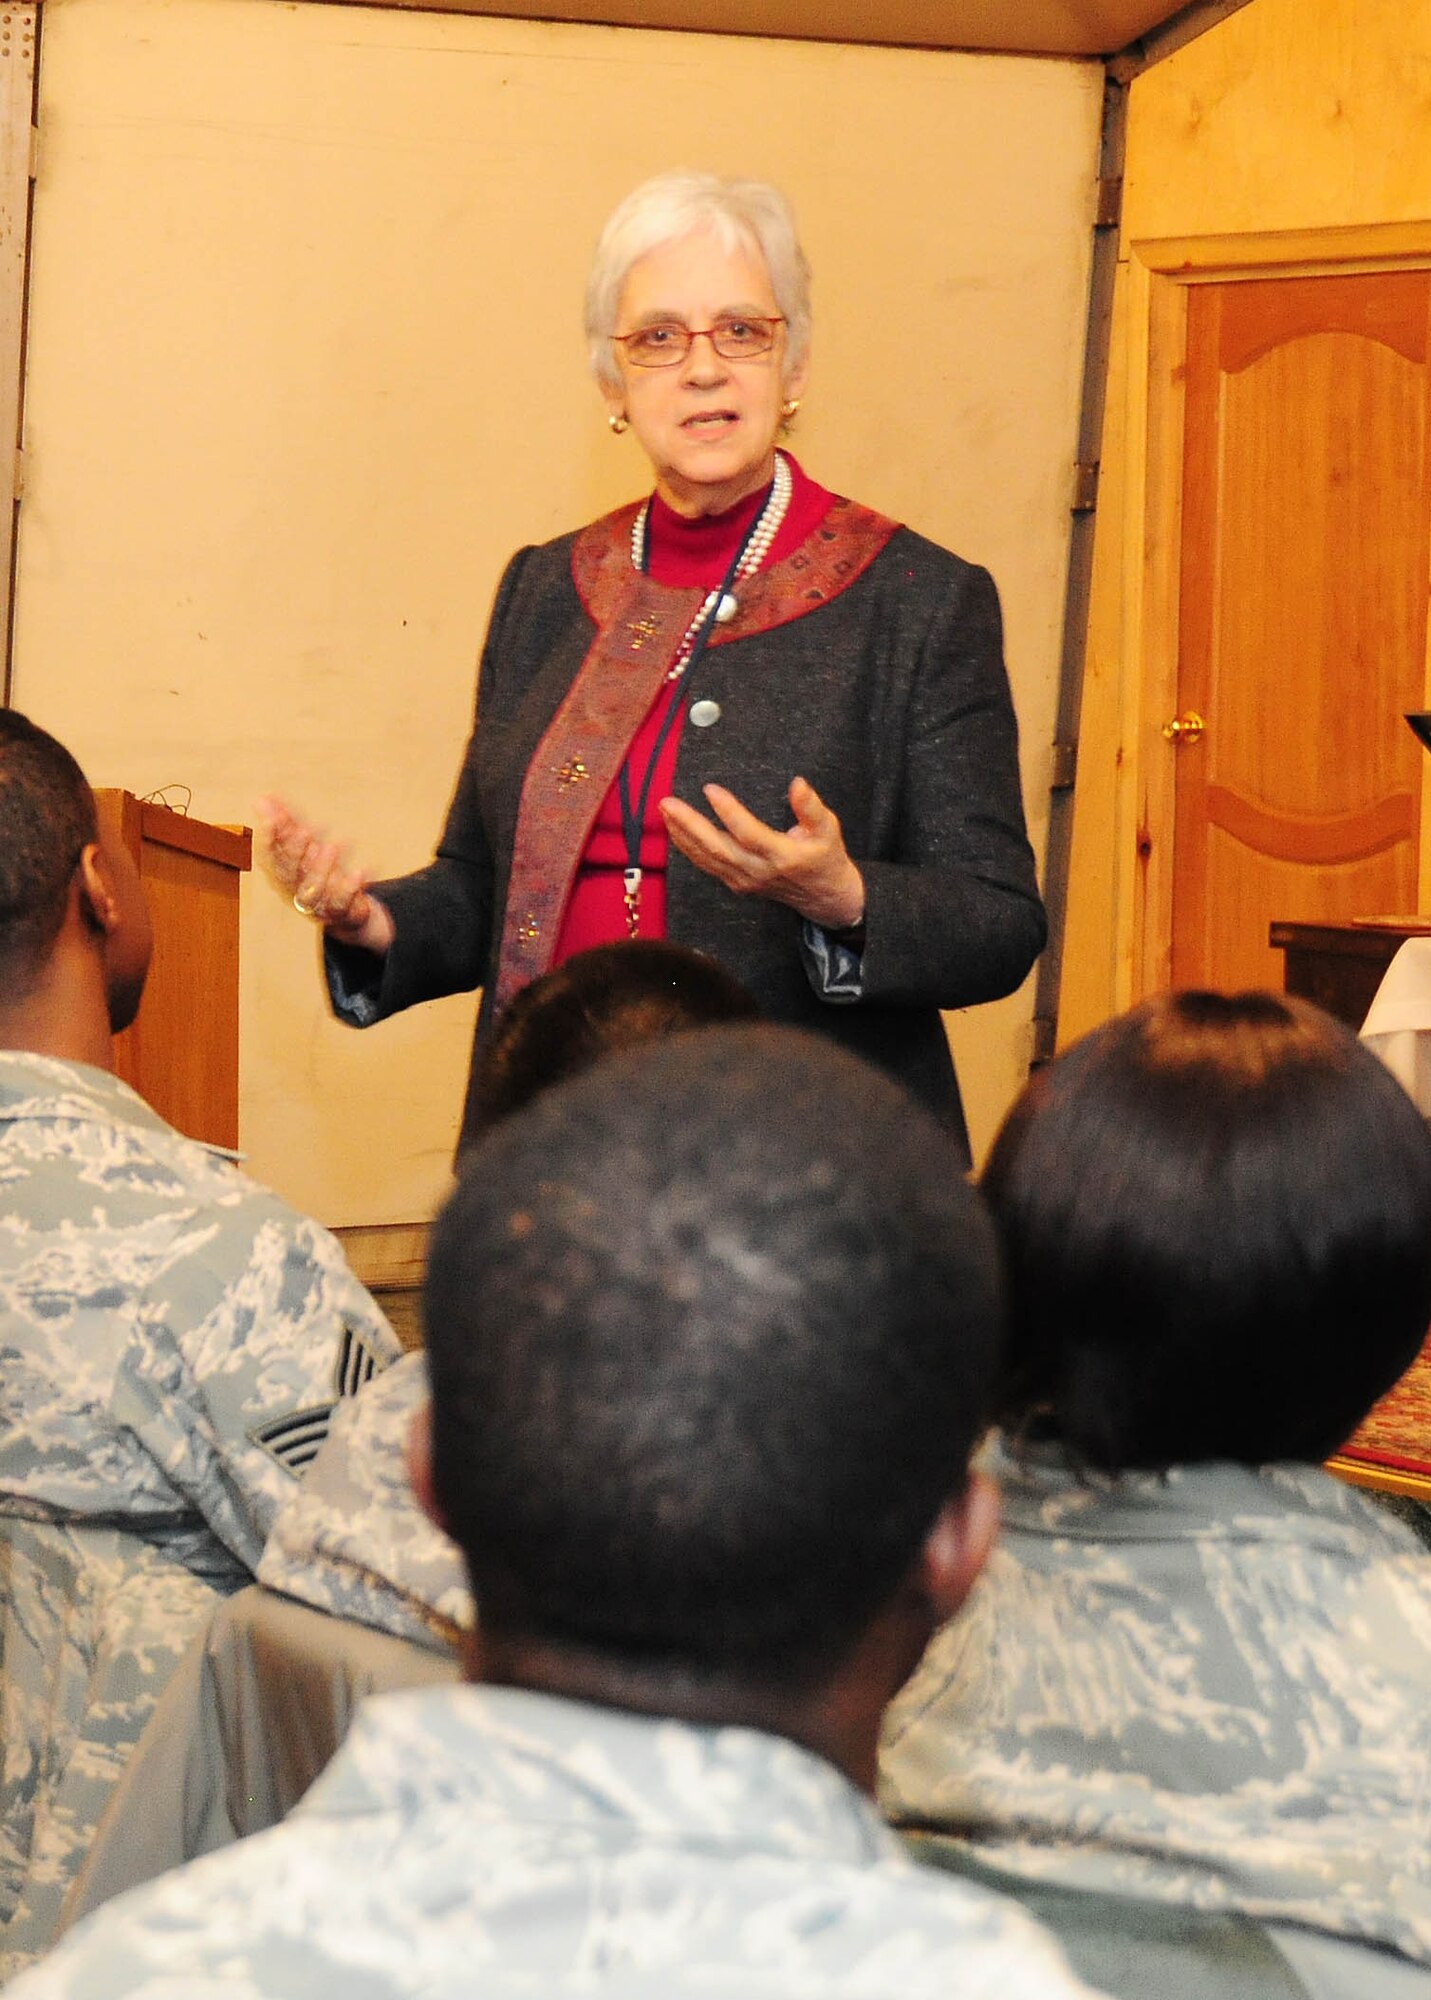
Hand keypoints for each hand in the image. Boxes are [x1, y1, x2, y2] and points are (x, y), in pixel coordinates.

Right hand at [256, 796, 395, 954]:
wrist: (344, 910)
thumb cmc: (317, 872)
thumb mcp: (302, 847)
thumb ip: (284, 824)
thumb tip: (262, 799)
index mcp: (282, 873)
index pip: (269, 856)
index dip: (268, 839)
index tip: (270, 818)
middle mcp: (295, 890)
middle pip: (288, 874)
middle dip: (295, 852)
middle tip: (305, 831)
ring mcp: (317, 904)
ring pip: (314, 890)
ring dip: (322, 868)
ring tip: (333, 847)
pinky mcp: (340, 912)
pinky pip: (342, 903)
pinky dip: (350, 889)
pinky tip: (360, 872)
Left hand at [659, 776, 864, 929]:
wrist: (822, 896)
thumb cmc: (825, 856)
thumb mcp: (828, 829)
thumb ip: (811, 807)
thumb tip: (797, 783)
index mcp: (782, 856)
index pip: (749, 833)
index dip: (729, 812)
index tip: (710, 789)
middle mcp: (759, 871)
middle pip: (717, 849)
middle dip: (689, 825)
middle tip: (668, 802)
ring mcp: (744, 880)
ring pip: (706, 859)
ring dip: (682, 835)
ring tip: (665, 811)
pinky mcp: (737, 884)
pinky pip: (707, 866)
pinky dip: (688, 848)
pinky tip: (675, 830)